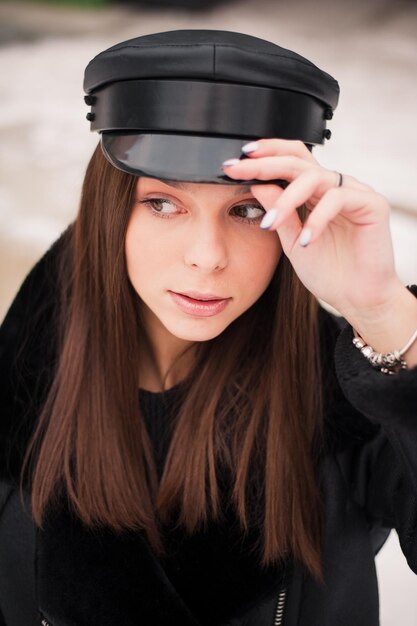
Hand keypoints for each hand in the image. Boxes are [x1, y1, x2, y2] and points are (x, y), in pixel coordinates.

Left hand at [222, 138, 402, 321]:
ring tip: (270, 224)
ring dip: (287, 199)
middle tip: (238, 170)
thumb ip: (278, 213)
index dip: (264, 155)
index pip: (289, 160)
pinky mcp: (372, 204)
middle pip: (298, 161)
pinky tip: (306, 240)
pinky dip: (317, 218)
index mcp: (315, 192)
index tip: (234, 164)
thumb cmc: (328, 272)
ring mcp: (354, 192)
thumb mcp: (292, 242)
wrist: (356, 299)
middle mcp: (334, 186)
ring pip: (315, 177)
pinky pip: (338, 198)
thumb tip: (257, 184)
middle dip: (264, 165)